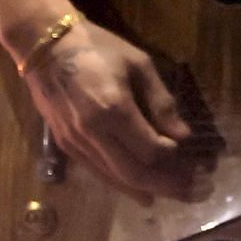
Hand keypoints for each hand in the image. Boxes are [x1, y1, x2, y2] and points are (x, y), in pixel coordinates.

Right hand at [22, 17, 205, 200]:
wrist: (43, 45)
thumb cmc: (97, 48)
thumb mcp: (139, 64)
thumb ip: (161, 102)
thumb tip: (183, 136)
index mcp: (113, 109)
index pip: (150, 149)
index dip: (174, 158)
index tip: (191, 156)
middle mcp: (92, 132)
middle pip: (135, 172)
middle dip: (169, 185)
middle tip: (197, 192)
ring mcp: (75, 141)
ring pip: (115, 178)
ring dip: (148, 190)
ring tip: (176, 195)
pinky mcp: (65, 145)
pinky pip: (98, 173)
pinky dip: (122, 185)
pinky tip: (142, 193)